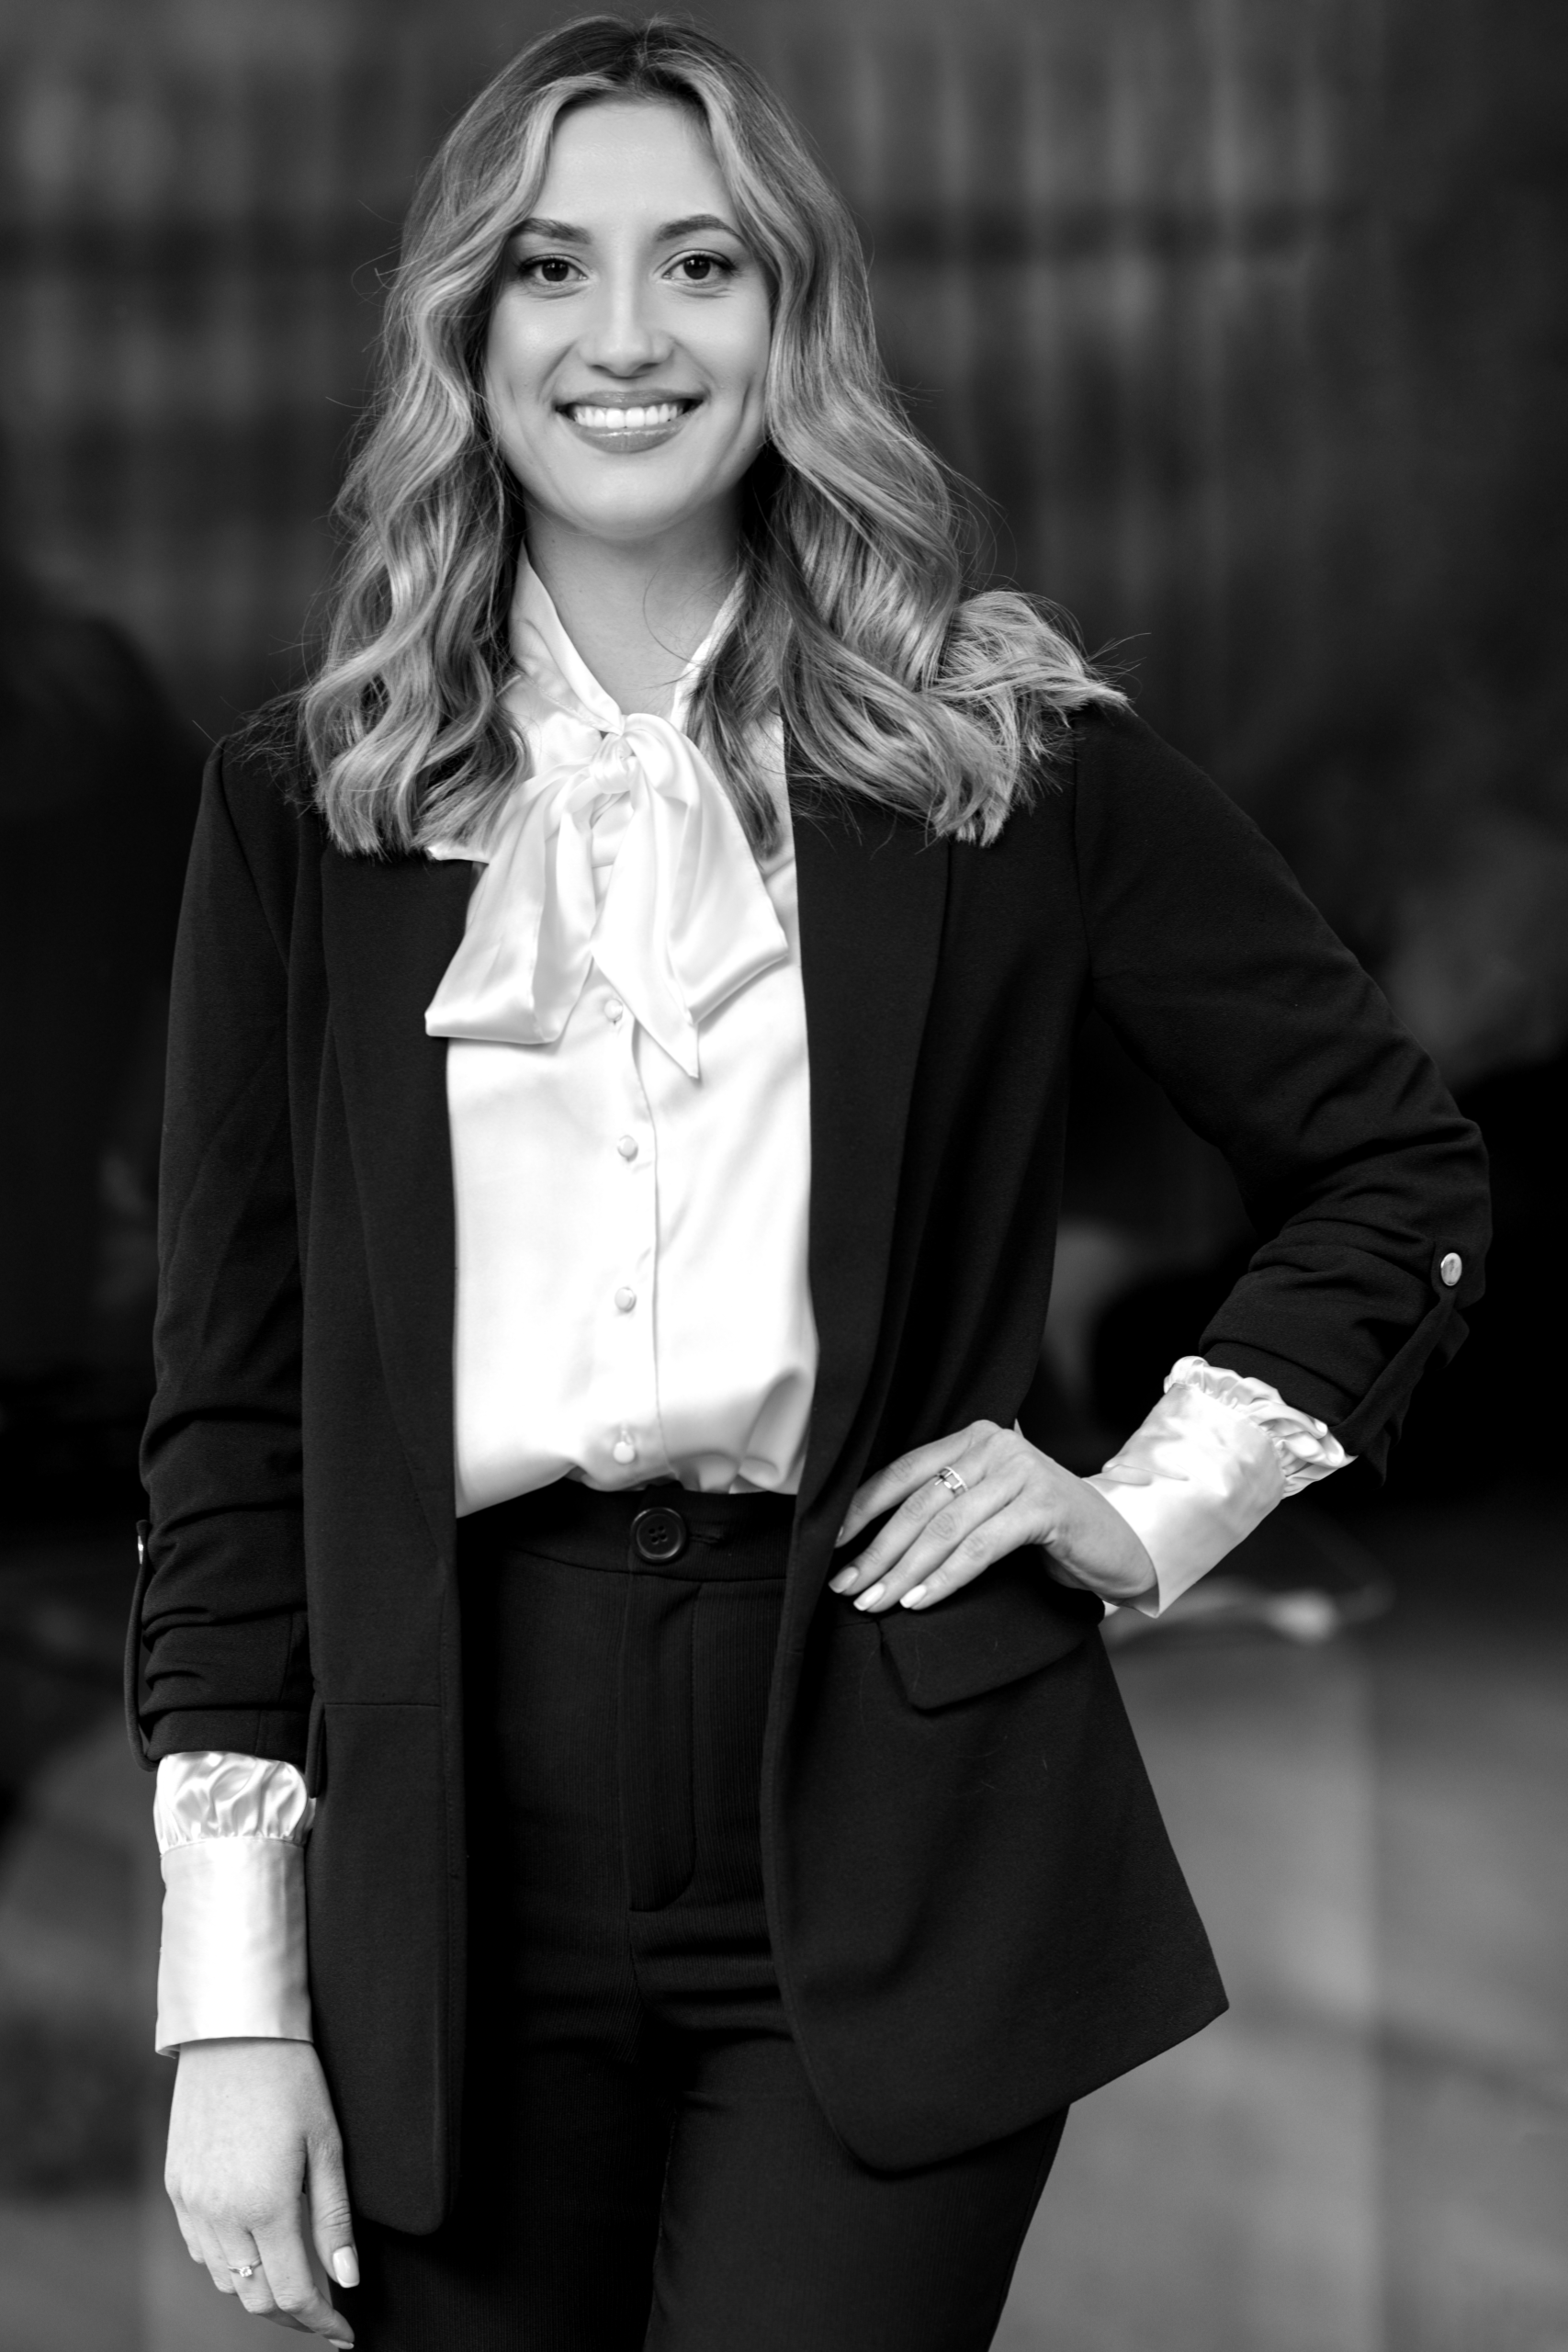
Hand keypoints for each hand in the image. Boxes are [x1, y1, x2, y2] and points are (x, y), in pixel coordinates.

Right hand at [165, 2038, 357, 2341]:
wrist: (234, 2031)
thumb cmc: (291, 2078)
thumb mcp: (327, 2144)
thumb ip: (334, 2218)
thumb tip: (347, 2279)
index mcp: (265, 2205)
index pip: (293, 2294)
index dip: (321, 2322)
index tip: (343, 2333)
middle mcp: (221, 2214)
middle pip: (255, 2299)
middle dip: (293, 2314)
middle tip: (324, 2311)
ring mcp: (192, 2203)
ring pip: (226, 2281)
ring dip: (260, 2289)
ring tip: (294, 2274)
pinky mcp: (177, 2188)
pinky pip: (201, 2250)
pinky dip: (230, 2262)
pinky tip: (256, 2243)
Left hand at [831, 1420, 1156, 1614]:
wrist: (1119, 1544)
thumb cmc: (1045, 1531)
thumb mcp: (990, 1508)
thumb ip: (947, 1506)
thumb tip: (869, 1541)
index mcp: (975, 1438)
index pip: (903, 1472)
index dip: (862, 1509)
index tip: (830, 1546)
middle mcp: (996, 1446)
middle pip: (919, 1504)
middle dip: (876, 1551)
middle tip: (847, 1587)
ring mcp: (1023, 1473)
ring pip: (945, 1528)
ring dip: (902, 1571)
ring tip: (874, 1603)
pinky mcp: (1044, 1507)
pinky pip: (980, 1548)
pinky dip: (944, 1578)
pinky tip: (919, 1600)